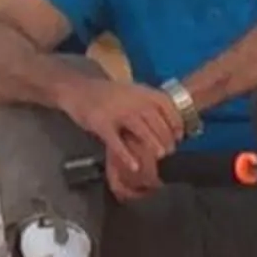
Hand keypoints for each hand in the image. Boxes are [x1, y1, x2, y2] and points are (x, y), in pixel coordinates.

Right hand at [61, 77, 189, 203]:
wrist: (77, 89)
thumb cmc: (108, 95)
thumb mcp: (131, 92)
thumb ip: (148, 103)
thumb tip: (169, 123)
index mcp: (141, 91)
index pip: (165, 104)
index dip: (175, 120)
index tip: (180, 135)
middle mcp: (131, 100)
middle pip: (155, 119)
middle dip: (166, 136)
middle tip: (170, 151)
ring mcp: (116, 112)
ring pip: (140, 129)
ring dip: (152, 142)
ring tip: (160, 156)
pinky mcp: (100, 123)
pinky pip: (116, 142)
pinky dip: (126, 155)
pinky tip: (134, 166)